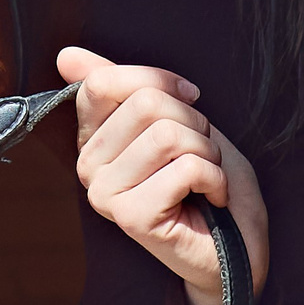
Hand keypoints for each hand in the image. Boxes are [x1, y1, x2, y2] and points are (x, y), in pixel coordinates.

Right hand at [57, 46, 268, 304]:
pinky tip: (210, 200)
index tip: (189, 99)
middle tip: (200, 154)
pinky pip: (187, 169)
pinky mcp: (132, 218)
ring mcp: (105, 195)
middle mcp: (88, 167)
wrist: (238, 248)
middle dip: (193, 122)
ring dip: (207, 152)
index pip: (103, 82)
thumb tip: (65, 56)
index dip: (159, 81)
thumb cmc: (206, 182)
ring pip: (168, 135)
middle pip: (145, 104)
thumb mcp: (170, 118)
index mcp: (92, 138)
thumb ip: (122, 88)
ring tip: (204, 178)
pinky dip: (215, 179)